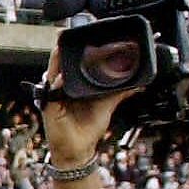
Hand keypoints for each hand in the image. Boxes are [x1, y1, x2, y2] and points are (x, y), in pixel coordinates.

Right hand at [38, 42, 137, 168]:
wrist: (79, 150)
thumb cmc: (88, 130)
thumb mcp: (107, 106)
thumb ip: (119, 93)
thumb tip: (138, 84)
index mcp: (72, 89)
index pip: (69, 67)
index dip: (71, 54)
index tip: (77, 40)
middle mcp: (61, 92)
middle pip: (58, 68)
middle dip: (59, 53)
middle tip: (63, 38)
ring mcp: (54, 99)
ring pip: (51, 77)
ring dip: (54, 64)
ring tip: (58, 50)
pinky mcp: (50, 109)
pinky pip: (51, 94)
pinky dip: (56, 85)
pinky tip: (60, 78)